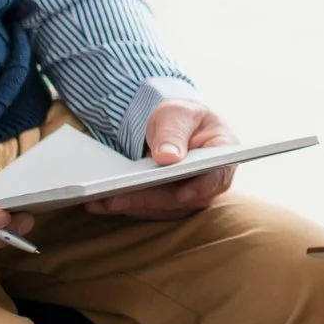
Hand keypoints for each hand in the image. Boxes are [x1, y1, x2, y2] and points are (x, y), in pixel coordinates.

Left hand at [88, 103, 240, 218]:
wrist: (173, 128)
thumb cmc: (181, 118)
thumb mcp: (177, 114)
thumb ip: (174, 132)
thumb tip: (168, 157)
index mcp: (223, 154)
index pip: (217, 175)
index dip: (201, 187)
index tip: (182, 194)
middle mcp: (211, 182)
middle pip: (184, 199)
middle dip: (149, 200)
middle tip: (116, 198)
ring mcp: (191, 196)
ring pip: (164, 209)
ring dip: (133, 207)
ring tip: (100, 201)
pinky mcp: (171, 204)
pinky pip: (151, 209)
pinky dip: (127, 206)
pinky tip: (101, 203)